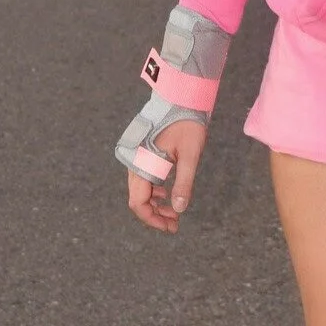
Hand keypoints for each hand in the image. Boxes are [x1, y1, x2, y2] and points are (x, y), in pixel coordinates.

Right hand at [126, 119, 205, 233]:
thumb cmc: (187, 123)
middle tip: (175, 224)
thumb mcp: (190, 155)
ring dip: (154, 204)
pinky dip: (153, 191)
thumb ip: (184, 183)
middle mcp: (135, 162)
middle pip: (137, 198)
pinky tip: (166, 194)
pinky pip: (143, 178)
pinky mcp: (143, 153)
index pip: (138, 202)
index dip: (152, 219)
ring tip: (174, 212)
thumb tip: (179, 210)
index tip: (171, 227)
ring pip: (140, 190)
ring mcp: (137, 158)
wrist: (181, 97)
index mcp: (142, 163)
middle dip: (154, 214)